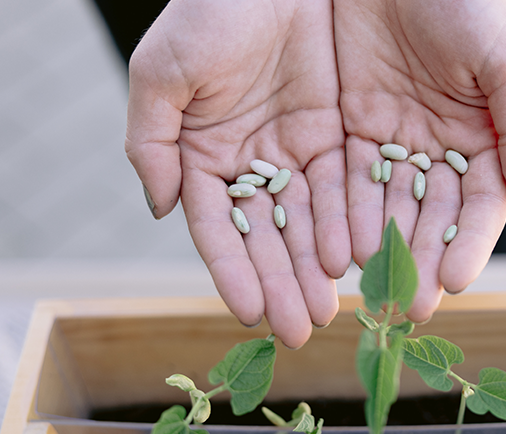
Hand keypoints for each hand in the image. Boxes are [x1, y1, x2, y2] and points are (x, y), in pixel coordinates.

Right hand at [125, 0, 349, 347]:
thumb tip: (163, 211)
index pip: (218, 228)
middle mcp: (248, 162)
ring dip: (315, 268)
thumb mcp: (164, 71)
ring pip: (306, 222)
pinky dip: (346, 225)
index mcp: (202, 154)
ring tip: (329, 309)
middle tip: (301, 330)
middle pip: (266, 237)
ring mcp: (293, 151)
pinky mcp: (333, 135)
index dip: (231, 271)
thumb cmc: (209, 8)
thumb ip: (152, 143)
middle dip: (282, 283)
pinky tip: (353, 261)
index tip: (248, 314)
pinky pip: (342, 189)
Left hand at [334, 0, 505, 321]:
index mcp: (485, 137)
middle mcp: (440, 149)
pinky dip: (346, 216)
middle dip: (422, 262)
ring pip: (388, 208)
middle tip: (409, 307)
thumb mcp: (503, 57)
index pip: (480, 205)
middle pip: (432, 217)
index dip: (469, 243)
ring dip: (382, 252)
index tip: (454, 282)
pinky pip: (347, 180)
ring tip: (373, 291)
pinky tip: (341, 249)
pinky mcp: (349, 127)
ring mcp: (393, 141)